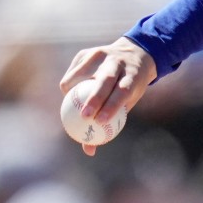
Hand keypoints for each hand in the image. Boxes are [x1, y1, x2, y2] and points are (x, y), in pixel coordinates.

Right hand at [59, 37, 156, 155]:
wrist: (133, 54)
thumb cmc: (128, 87)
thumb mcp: (127, 103)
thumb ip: (109, 124)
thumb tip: (89, 150)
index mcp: (133, 74)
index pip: (123, 90)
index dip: (112, 105)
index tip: (102, 121)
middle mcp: (118, 62)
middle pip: (106, 80)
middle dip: (94, 98)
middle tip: (84, 116)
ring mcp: (102, 54)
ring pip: (84, 73)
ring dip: (74, 90)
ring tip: (70, 106)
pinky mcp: (87, 52)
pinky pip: (73, 71)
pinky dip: (69, 84)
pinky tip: (69, 94)